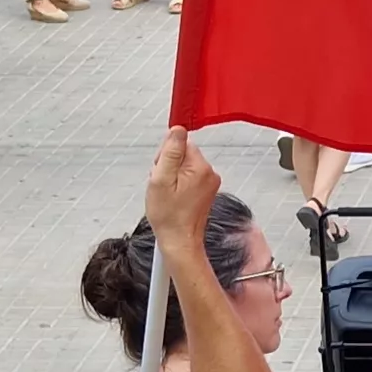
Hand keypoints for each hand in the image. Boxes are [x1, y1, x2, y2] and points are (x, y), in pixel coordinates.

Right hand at [142, 126, 220, 248]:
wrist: (180, 241)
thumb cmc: (169, 216)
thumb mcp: (161, 180)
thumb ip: (169, 152)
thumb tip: (178, 129)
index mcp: (200, 168)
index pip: (181, 144)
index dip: (165, 157)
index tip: (162, 173)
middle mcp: (209, 173)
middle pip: (183, 155)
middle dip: (169, 167)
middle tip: (164, 187)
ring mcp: (209, 183)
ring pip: (185, 167)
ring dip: (173, 178)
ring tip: (169, 195)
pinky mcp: (206, 192)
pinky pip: (189, 179)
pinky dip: (179, 186)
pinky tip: (174, 199)